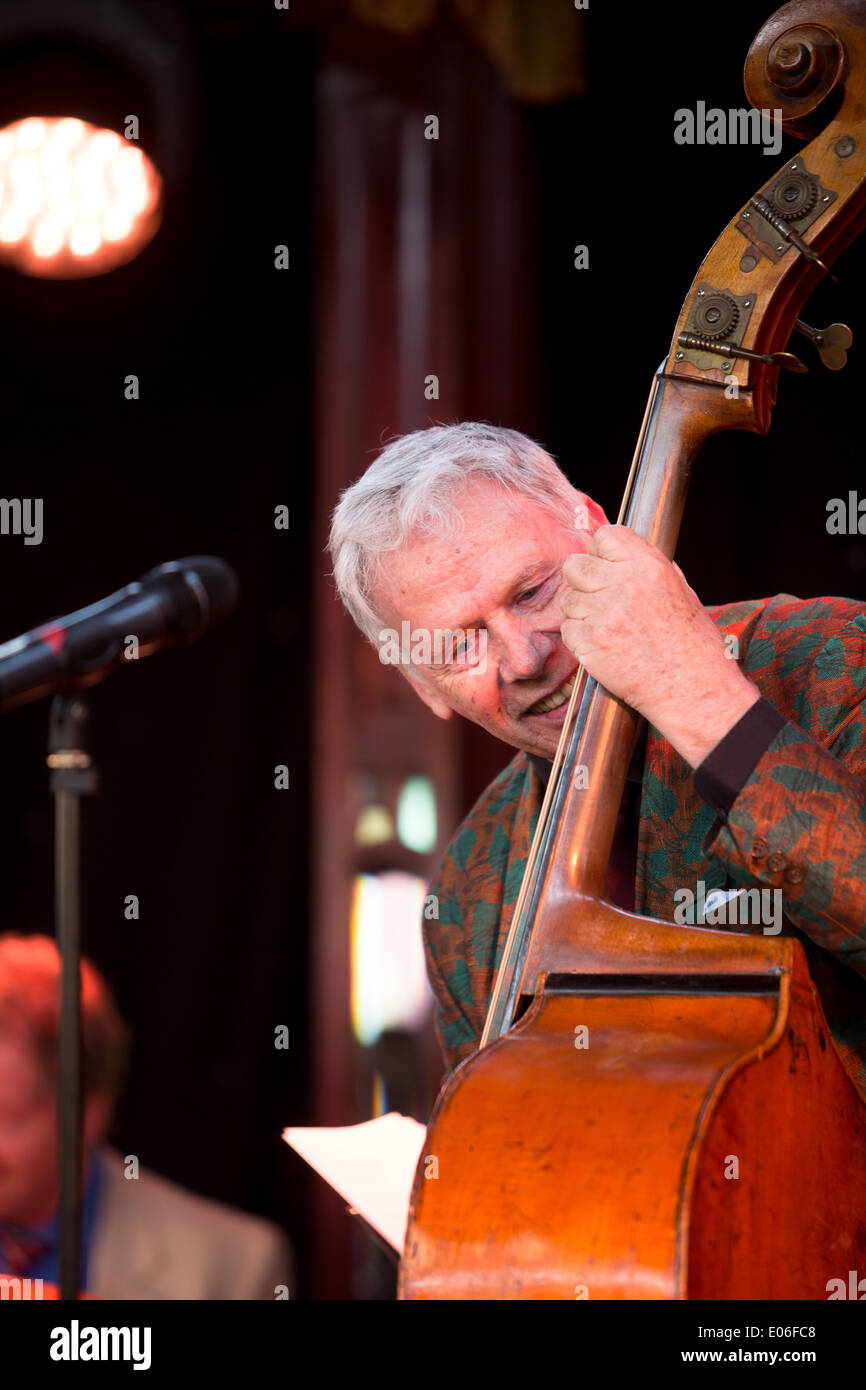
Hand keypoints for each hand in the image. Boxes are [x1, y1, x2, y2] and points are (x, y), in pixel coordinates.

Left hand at [560, 525, 759, 766]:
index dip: (601, 552)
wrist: (692, 687)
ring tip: (607, 628)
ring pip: (568, 600)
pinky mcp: (589, 643)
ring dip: (581, 613)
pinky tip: (602, 646)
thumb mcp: (680, 591)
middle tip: (598, 599)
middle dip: (582, 581)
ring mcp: (603, 614)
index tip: (605, 566)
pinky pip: (567, 629)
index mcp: (648, 565)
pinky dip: (579, 639)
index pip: (604, 536)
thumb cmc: (692, 642)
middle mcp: (623, 585)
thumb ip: (647, 568)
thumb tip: (620, 554)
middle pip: (575, 565)